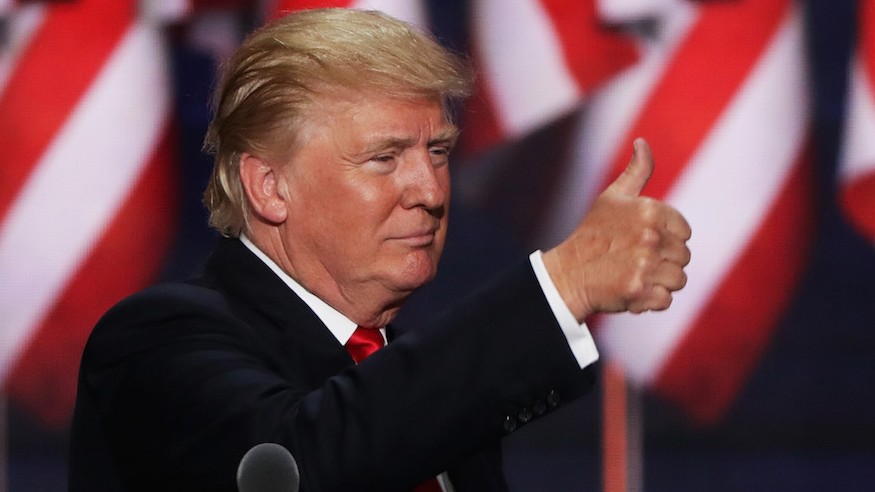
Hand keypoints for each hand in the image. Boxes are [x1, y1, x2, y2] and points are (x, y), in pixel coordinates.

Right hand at [543, 138, 690, 321]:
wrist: (567, 273)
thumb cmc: (592, 233)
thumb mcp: (613, 197)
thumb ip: (637, 170)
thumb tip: (642, 142)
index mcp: (649, 210)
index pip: (684, 231)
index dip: (666, 239)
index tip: (642, 241)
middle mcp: (649, 236)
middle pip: (683, 257)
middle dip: (663, 262)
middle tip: (634, 261)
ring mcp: (644, 264)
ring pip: (678, 279)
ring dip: (659, 282)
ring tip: (634, 275)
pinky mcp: (639, 291)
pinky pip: (666, 300)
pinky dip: (651, 301)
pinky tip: (632, 291)